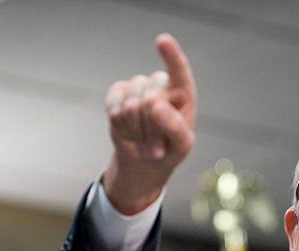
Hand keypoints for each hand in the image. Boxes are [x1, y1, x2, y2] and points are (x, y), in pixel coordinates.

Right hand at [103, 33, 196, 214]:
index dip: (171, 55)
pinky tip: (129, 132)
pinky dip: (121, 127)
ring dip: (138, 130)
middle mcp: (161, 85)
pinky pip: (114, 108)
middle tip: (157, 148)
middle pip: (152, 96)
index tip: (162, 41)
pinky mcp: (117, 94)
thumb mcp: (182, 146)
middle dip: (153, 128)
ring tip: (144, 140)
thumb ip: (175, 127)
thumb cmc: (170, 150)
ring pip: (132, 104)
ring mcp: (138, 87)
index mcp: (183, 93)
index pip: (179, 70)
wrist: (145, 161)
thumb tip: (156, 104)